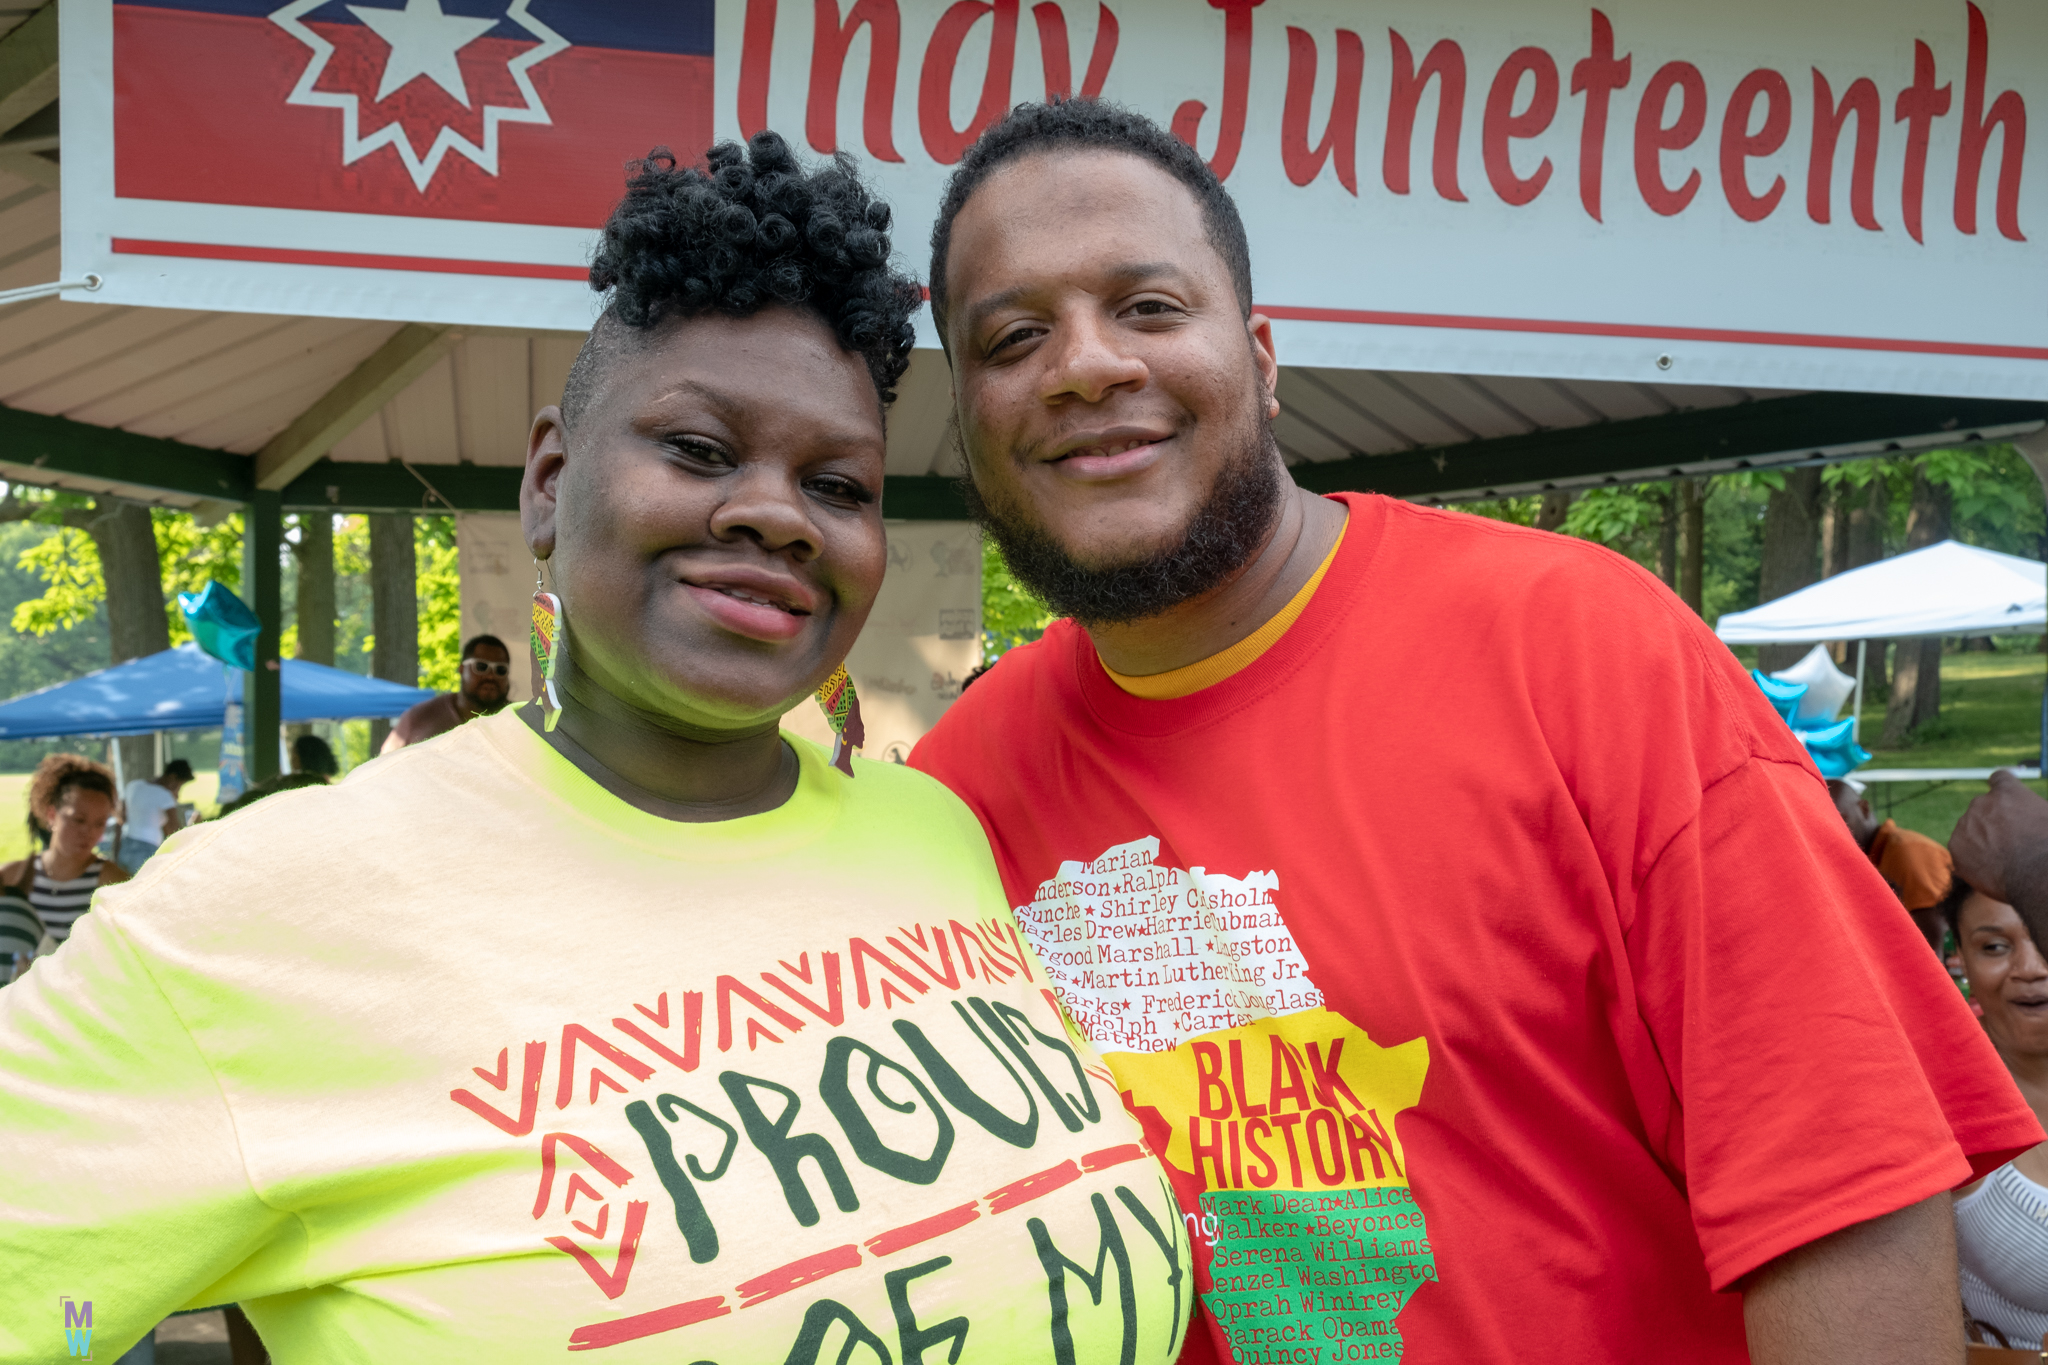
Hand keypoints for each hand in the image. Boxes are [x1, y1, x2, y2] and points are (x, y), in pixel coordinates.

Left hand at [1950, 770, 2047, 902]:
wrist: (2034, 873)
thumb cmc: (2046, 845)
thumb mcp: (2045, 816)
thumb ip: (2029, 808)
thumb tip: (2022, 814)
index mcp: (2007, 792)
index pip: (1999, 778)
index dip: (2002, 788)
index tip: (2003, 797)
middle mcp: (1981, 802)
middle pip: (1982, 807)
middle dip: (1992, 820)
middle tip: (2008, 839)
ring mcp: (1965, 824)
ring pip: (1970, 829)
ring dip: (1981, 839)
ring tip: (2001, 857)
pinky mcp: (1955, 846)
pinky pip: (1963, 849)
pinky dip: (1973, 857)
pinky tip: (1991, 867)